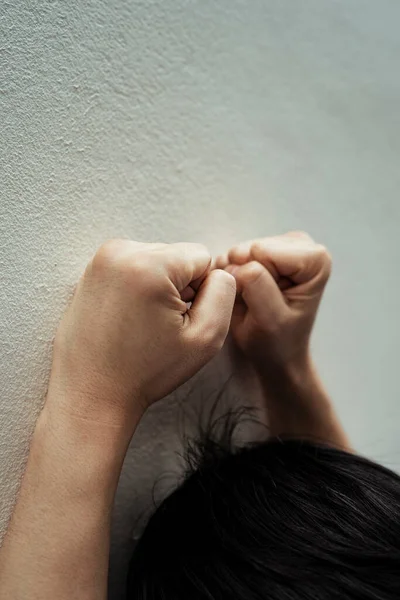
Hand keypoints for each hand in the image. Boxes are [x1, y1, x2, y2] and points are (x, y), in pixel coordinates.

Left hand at [48, 239, 235, 426]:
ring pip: (156, 259)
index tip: (179, 320)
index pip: (203, 256)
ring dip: (158, 286)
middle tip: (159, 325)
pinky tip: (128, 317)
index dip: (202, 291)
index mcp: (149, 265)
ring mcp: (101, 259)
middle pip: (177, 255)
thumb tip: (217, 270)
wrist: (92, 393)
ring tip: (142, 323)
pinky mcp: (91, 270)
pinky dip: (139, 286)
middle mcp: (120, 252)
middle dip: (178, 286)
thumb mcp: (206, 337)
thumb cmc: (146, 371)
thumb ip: (225, 292)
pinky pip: (134, 266)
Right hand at [215, 231, 331, 372]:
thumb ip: (257, 285)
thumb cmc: (277, 341)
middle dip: (245, 275)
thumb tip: (238, 262)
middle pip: (253, 247)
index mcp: (315, 260)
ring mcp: (283, 246)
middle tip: (254, 301)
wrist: (275, 353)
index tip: (265, 302)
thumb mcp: (269, 319)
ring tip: (249, 299)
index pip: (265, 251)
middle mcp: (303, 246)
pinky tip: (243, 293)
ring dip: (237, 276)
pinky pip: (233, 255)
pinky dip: (232, 274)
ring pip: (240, 250)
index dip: (256, 278)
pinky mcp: (264, 250)